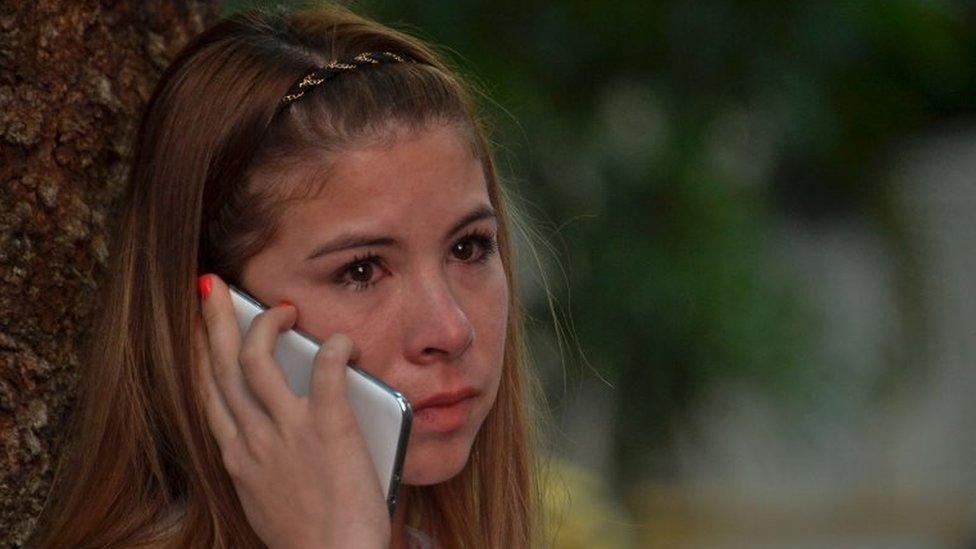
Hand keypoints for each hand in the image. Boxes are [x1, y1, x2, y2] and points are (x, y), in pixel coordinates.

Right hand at [194, 274, 389, 548]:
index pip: (209, 394)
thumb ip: (268, 461)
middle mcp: (252, 440)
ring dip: (266, 324)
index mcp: (237, 459)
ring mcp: (287, 432)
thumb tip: (278, 433)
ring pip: (257, 360)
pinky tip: (341, 340)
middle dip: (214, 320)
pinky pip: (325, 371)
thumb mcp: (269, 499)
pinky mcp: (329, 429)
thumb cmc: (310, 541)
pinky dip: (333, 347)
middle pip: (222, 367)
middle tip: (212, 287)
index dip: (202, 355)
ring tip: (284, 308)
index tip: (202, 330)